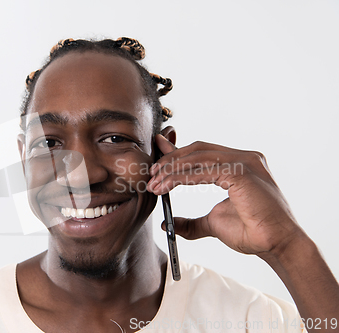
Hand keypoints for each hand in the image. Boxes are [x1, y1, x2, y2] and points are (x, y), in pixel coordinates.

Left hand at [147, 134, 306, 257]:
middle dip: (170, 160)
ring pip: (198, 157)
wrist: (276, 245)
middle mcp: (244, 157)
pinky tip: (167, 186)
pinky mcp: (242, 172)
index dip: (176, 154)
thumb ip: (191, 221)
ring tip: (155, 183)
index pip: (202, 152)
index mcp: (239, 163)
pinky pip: (205, 170)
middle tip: (150, 174)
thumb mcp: (213, 223)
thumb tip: (168, 223)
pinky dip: (182, 177)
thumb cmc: (252, 233)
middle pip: (198, 150)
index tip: (155, 163)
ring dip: (172, 169)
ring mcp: (245, 162)